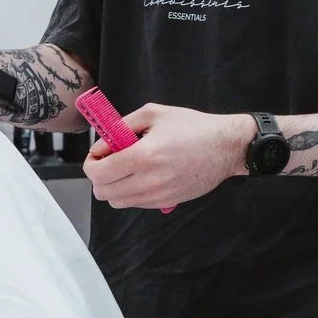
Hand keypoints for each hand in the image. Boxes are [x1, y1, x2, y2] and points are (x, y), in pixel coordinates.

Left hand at [85, 103, 257, 210]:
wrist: (225, 147)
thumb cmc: (192, 127)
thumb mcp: (153, 114)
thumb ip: (121, 127)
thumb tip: (102, 144)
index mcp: (143, 155)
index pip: (98, 173)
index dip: (91, 163)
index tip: (99, 153)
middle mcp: (149, 180)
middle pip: (103, 192)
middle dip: (100, 176)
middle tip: (110, 161)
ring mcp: (159, 195)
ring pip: (117, 202)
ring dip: (114, 186)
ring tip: (128, 169)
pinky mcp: (167, 202)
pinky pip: (136, 203)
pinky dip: (131, 192)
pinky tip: (143, 175)